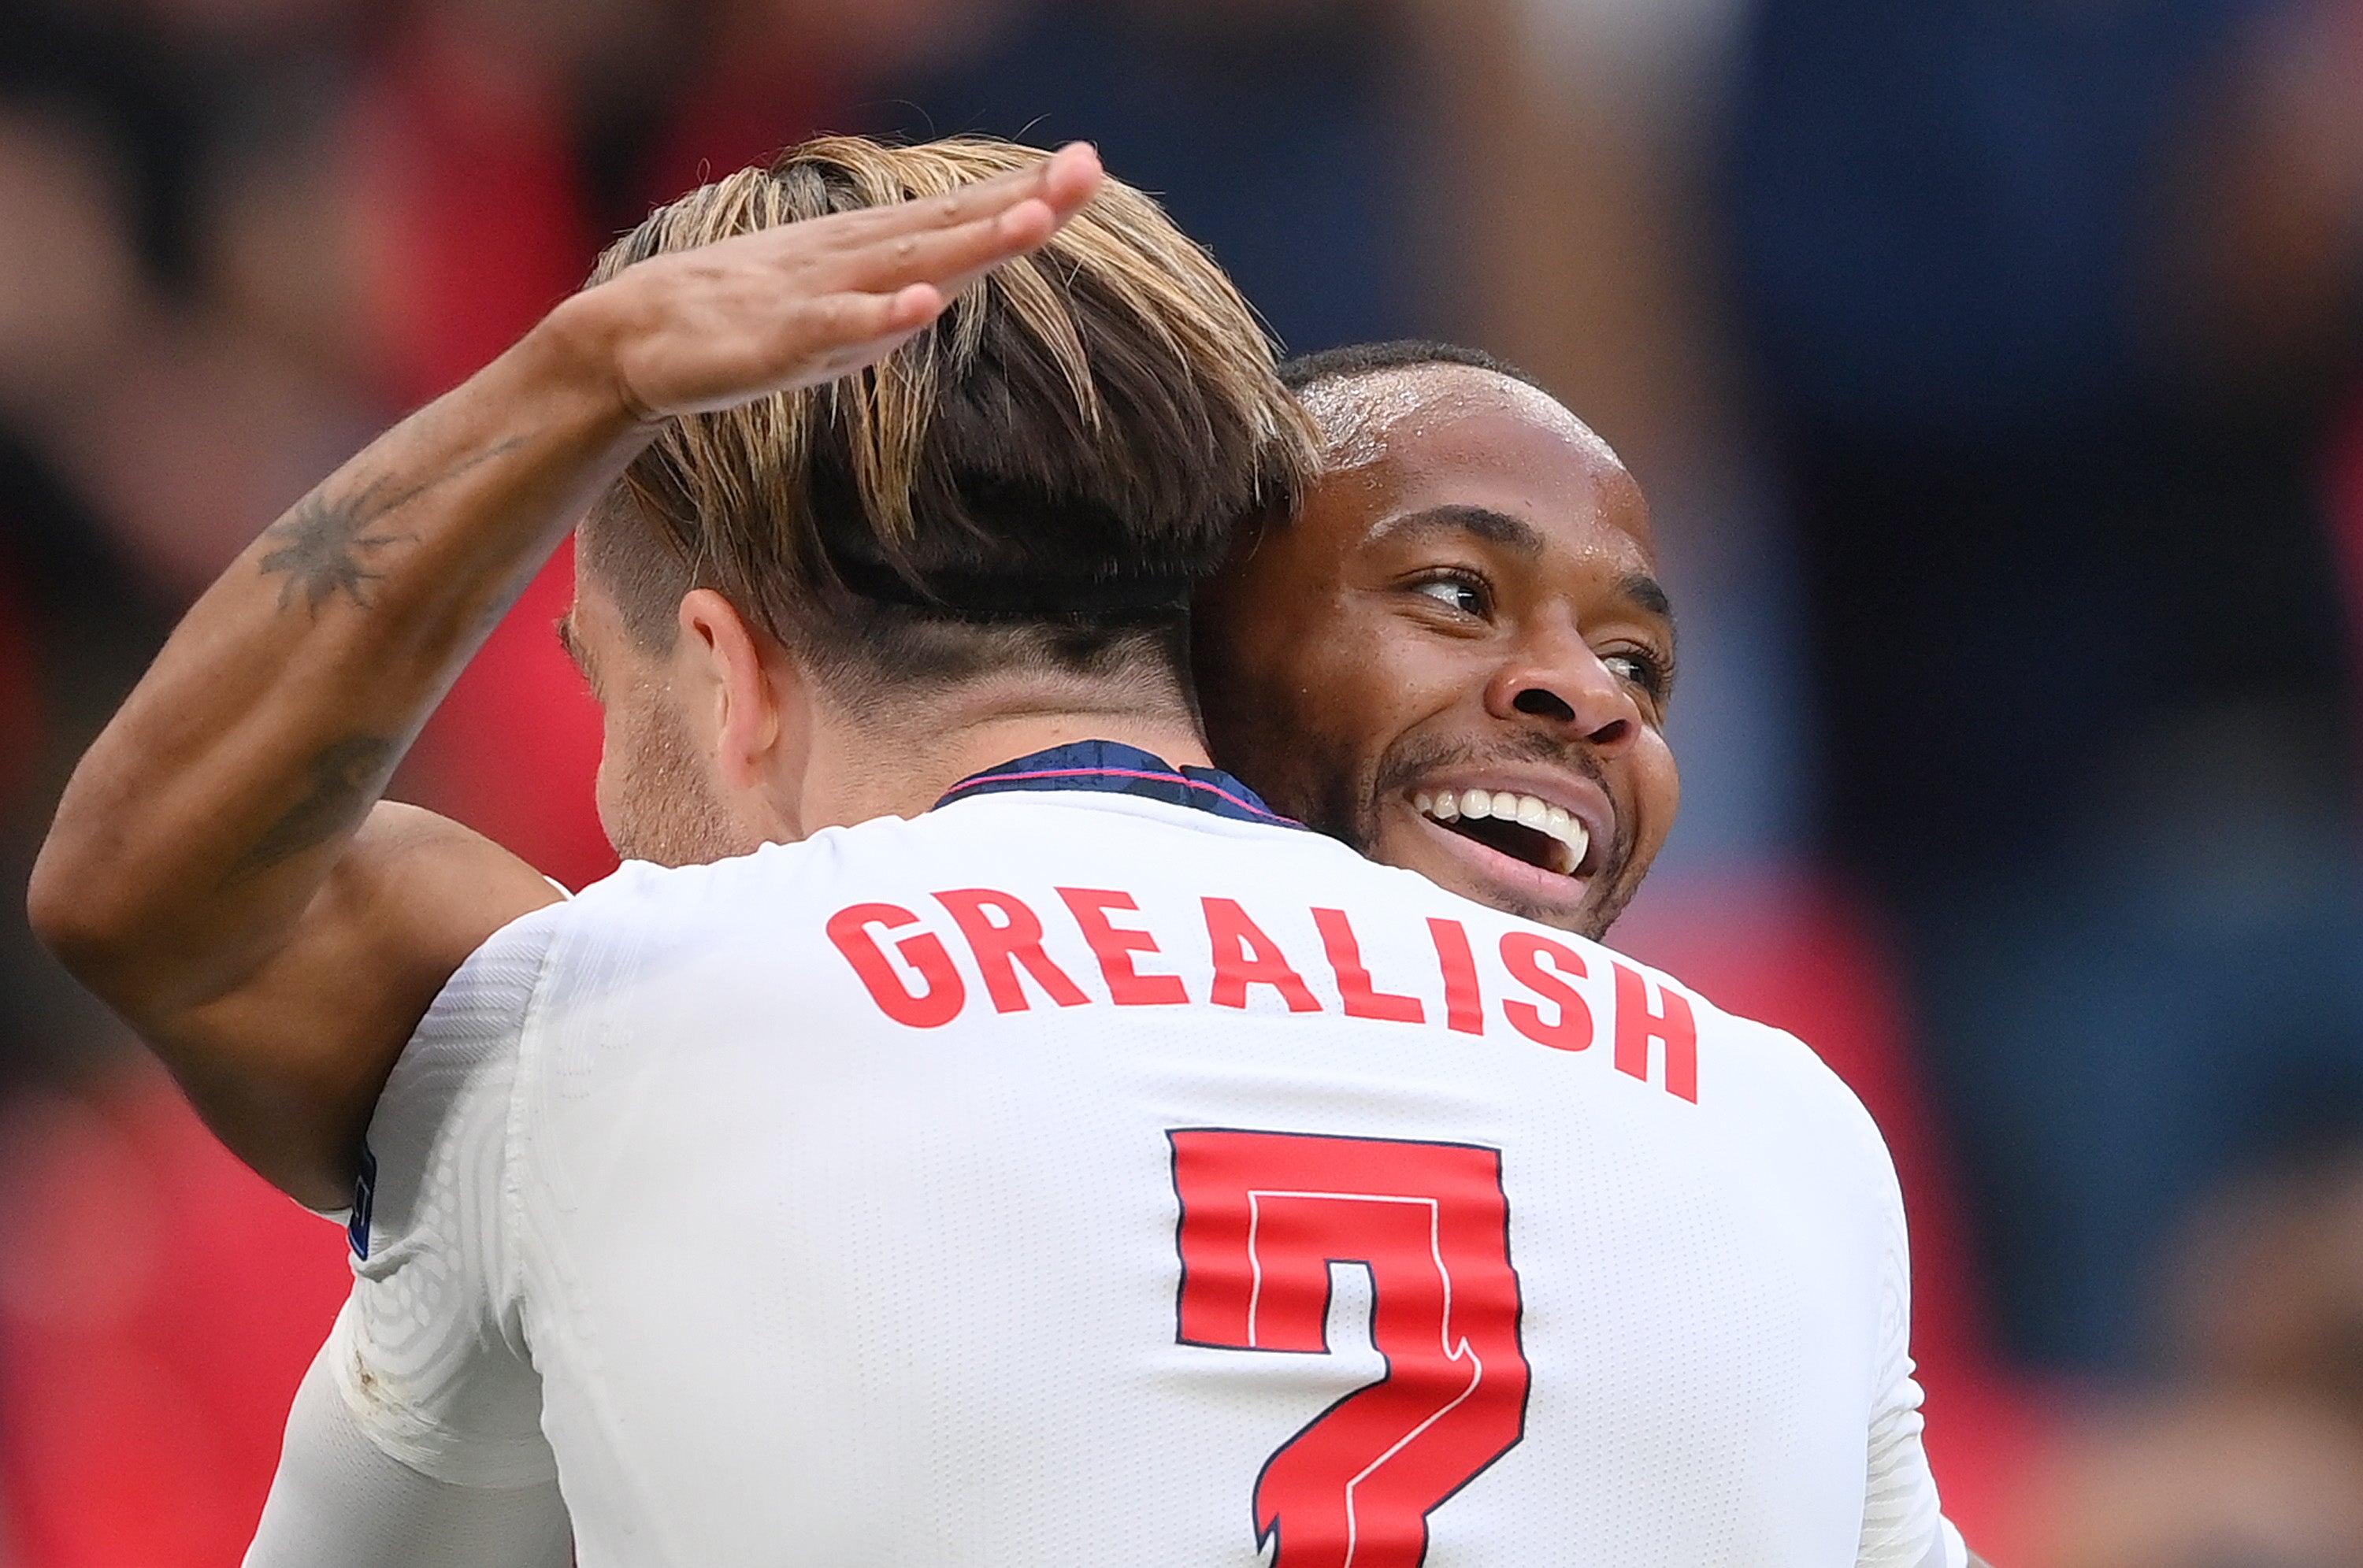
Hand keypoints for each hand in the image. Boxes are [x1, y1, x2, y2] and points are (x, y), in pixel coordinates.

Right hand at [577, 142, 1104, 422]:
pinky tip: (926, 305)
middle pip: (952, 229)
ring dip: (974, 244)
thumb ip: (898, 283)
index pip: (961, 216)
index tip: (1087, 166)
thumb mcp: (841, 297)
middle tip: (1086, 170)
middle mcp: (858, 262)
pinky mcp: (781, 341)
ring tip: (1035, 221)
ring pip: (910, 267)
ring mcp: (821, 296)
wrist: (638, 336)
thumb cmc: (747, 316)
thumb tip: (959, 277)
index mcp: (874, 255)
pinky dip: (883, 318)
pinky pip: (838, 329)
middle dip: (1022, 203)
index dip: (1024, 195)